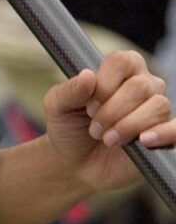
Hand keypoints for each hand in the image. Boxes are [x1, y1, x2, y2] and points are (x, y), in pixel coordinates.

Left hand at [43, 50, 175, 193]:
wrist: (76, 163)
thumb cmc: (69, 127)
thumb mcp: (57, 106)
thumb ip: (69, 90)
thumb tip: (88, 75)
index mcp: (120, 70)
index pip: (123, 60)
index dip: (105, 83)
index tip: (89, 104)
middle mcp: (144, 85)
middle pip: (140, 86)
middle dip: (112, 110)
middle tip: (94, 127)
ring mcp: (156, 111)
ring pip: (158, 105)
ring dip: (128, 125)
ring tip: (107, 139)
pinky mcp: (165, 136)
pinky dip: (163, 133)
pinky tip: (143, 140)